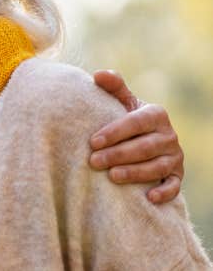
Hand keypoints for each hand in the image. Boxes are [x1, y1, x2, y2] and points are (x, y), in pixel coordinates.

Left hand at [89, 70, 183, 203]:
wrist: (145, 139)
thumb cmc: (127, 118)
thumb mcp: (123, 102)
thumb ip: (113, 87)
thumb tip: (98, 74)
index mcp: (156, 114)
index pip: (135, 123)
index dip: (114, 132)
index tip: (93, 142)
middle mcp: (169, 135)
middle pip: (144, 147)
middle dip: (118, 154)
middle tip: (94, 161)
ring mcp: (175, 157)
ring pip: (156, 167)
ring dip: (134, 173)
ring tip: (111, 176)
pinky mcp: (178, 175)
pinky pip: (175, 186)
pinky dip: (164, 192)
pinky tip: (148, 196)